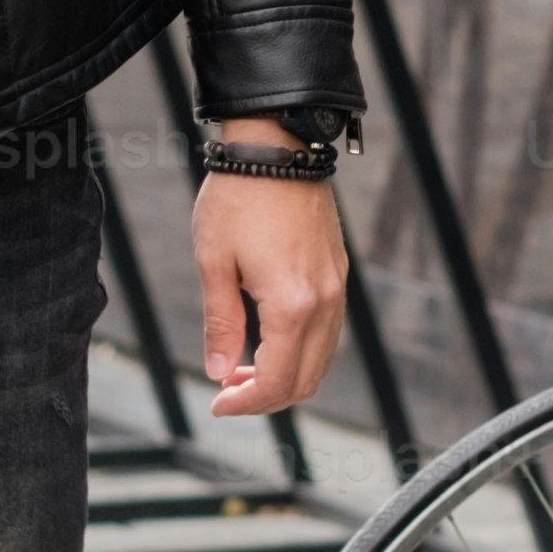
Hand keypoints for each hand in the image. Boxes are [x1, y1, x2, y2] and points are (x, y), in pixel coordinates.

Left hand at [195, 122, 349, 420]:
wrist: (277, 147)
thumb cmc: (238, 200)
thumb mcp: (214, 264)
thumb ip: (221, 324)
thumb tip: (219, 373)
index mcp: (293, 305)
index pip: (278, 382)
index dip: (246, 404)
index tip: (217, 404)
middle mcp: (325, 302)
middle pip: (306, 380)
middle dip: (267, 397)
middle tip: (227, 390)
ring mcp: (337, 287)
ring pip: (322, 358)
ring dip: (286, 374)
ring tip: (243, 366)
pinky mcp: (338, 273)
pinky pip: (328, 331)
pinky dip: (302, 350)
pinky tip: (269, 338)